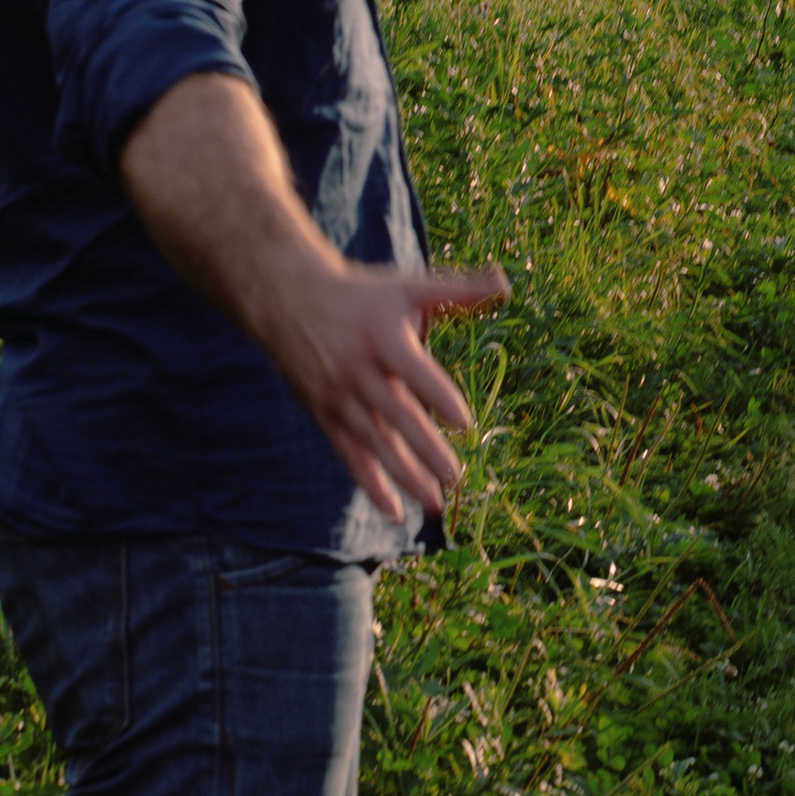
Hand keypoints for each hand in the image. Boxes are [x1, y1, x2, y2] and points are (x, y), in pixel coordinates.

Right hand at [265, 260, 507, 524]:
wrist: (288, 300)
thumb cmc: (362, 295)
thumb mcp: (406, 287)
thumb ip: (457, 291)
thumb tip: (506, 284)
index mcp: (384, 338)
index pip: (416, 372)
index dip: (439, 397)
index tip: (465, 424)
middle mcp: (359, 371)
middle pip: (397, 416)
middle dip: (426, 450)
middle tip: (456, 478)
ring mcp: (339, 396)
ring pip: (375, 444)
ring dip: (405, 476)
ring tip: (435, 504)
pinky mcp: (323, 414)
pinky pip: (348, 455)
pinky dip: (370, 484)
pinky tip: (394, 511)